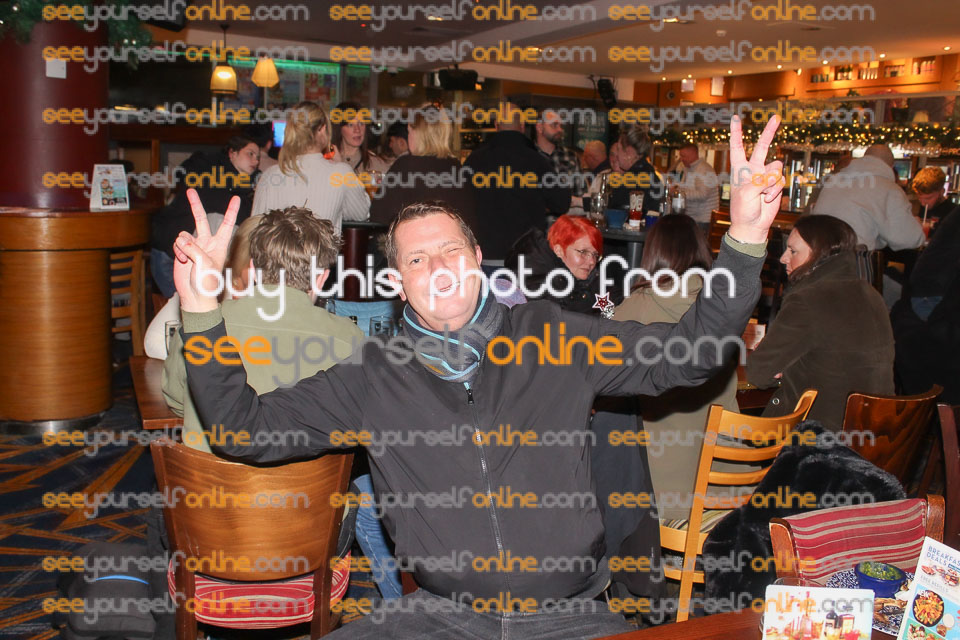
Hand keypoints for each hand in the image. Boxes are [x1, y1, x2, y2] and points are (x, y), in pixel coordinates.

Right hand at [172, 189, 238, 312]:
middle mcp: (207, 243)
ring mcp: (194, 247)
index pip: (227, 223)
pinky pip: (177, 243)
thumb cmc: (207, 282)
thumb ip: (193, 248)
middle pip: (201, 219)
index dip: (231, 211)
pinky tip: (181, 261)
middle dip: (195, 205)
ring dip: (182, 245)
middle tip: (190, 190)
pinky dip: (177, 251)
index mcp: (219, 244)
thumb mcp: (204, 263)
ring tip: (187, 258)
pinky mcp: (183, 252)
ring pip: (183, 235)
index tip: (235, 199)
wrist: (195, 295)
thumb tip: (181, 240)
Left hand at [728, 115, 783, 243]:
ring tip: (762, 195)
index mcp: (739, 169)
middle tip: (776, 117)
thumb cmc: (743, 210)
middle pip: (762, 146)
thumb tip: (773, 174)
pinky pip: (781, 180)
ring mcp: (765, 176)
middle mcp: (753, 169)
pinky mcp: (775, 184)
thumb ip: (759, 181)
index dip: (736, 133)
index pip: (737, 147)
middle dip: (769, 132)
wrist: (753, 225)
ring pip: (776, 167)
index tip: (735, 118)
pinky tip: (767, 199)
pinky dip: (775, 191)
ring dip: (771, 183)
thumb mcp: (746, 194)